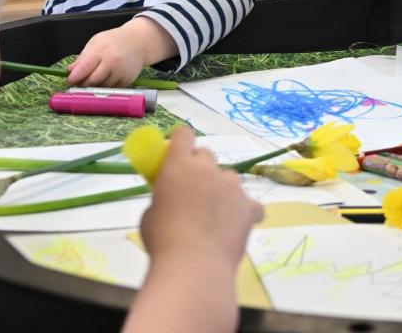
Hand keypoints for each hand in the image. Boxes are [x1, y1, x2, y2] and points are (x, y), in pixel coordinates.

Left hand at [67, 17, 174, 86]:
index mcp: (101, 50)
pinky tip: (106, 78)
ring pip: (102, 87)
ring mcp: (121, 72)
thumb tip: (70, 70)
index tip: (69, 81)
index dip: (74, 77)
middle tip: (79, 83)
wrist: (138, 42)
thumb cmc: (114, 40)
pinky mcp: (128, 80)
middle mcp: (112, 62)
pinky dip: (106, 86)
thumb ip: (83, 57)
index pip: (84, 68)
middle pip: (92, 80)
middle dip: (83, 84)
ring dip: (94, 86)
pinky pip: (112, 88)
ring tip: (93, 79)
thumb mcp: (96, 42)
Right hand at [140, 127, 262, 269]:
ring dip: (222, 188)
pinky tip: (236, 224)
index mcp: (178, 165)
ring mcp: (231, 187)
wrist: (195, 266)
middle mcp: (207, 169)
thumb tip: (170, 201)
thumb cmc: (163, 240)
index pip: (183, 135)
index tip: (176, 156)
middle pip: (206, 155)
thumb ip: (163, 198)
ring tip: (215, 213)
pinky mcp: (249, 207)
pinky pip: (251, 204)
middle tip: (192, 191)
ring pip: (229, 177)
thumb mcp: (151, 214)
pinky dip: (244, 211)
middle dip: (200, 167)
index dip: (180, 142)